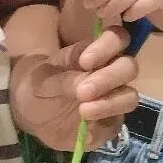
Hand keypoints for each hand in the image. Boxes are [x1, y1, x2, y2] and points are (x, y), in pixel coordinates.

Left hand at [9, 28, 137, 151]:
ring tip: (83, 110)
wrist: (32, 115)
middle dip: (110, 78)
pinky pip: (119, 121)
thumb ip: (61, 79)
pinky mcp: (112, 122)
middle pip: (129, 67)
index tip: (85, 62)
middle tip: (83, 91)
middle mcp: (110, 72)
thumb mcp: (40, 79)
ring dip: (111, 102)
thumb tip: (83, 87)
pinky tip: (86, 123)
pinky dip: (105, 121)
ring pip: (131, 96)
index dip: (107, 46)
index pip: (116, 38)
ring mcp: (114, 98)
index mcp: (95, 52)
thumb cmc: (39, 85)